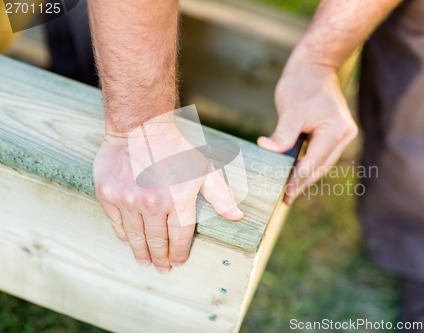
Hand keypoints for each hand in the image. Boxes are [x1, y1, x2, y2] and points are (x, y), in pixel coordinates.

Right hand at [93, 116, 243, 272]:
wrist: (140, 127)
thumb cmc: (176, 148)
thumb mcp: (203, 170)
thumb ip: (220, 196)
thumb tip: (238, 216)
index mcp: (179, 199)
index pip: (180, 237)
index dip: (180, 253)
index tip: (179, 262)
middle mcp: (153, 204)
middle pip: (158, 241)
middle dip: (161, 258)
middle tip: (162, 269)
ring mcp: (129, 201)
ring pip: (136, 237)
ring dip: (142, 253)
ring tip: (145, 262)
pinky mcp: (110, 195)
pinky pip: (118, 224)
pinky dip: (125, 237)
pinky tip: (130, 243)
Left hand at [258, 59, 357, 203]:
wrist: (316, 65)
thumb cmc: (302, 83)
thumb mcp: (290, 110)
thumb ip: (282, 135)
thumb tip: (266, 150)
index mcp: (336, 130)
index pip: (313, 162)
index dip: (298, 180)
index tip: (285, 194)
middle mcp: (345, 134)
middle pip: (321, 166)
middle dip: (302, 182)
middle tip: (286, 198)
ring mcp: (344, 133)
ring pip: (323, 162)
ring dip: (306, 175)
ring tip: (290, 190)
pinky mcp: (337, 132)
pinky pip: (323, 154)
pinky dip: (310, 163)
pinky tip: (297, 172)